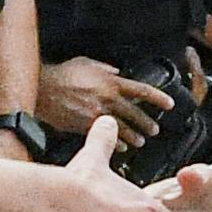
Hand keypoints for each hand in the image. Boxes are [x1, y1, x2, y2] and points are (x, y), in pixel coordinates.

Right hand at [35, 56, 172, 143]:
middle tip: (155, 129)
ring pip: (123, 129)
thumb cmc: (62, 74)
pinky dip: (116, 144)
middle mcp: (107, 99)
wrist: (42, 89)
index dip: (159, 98)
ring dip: (135, 137)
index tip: (169, 104)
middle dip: (148, 124)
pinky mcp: (85, 126)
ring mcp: (97, 114)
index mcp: (110, 82)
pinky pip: (105, 137)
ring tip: (141, 142)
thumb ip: (105, 68)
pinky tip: (122, 148)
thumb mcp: (87, 63)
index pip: (142, 91)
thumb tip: (117, 71)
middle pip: (135, 114)